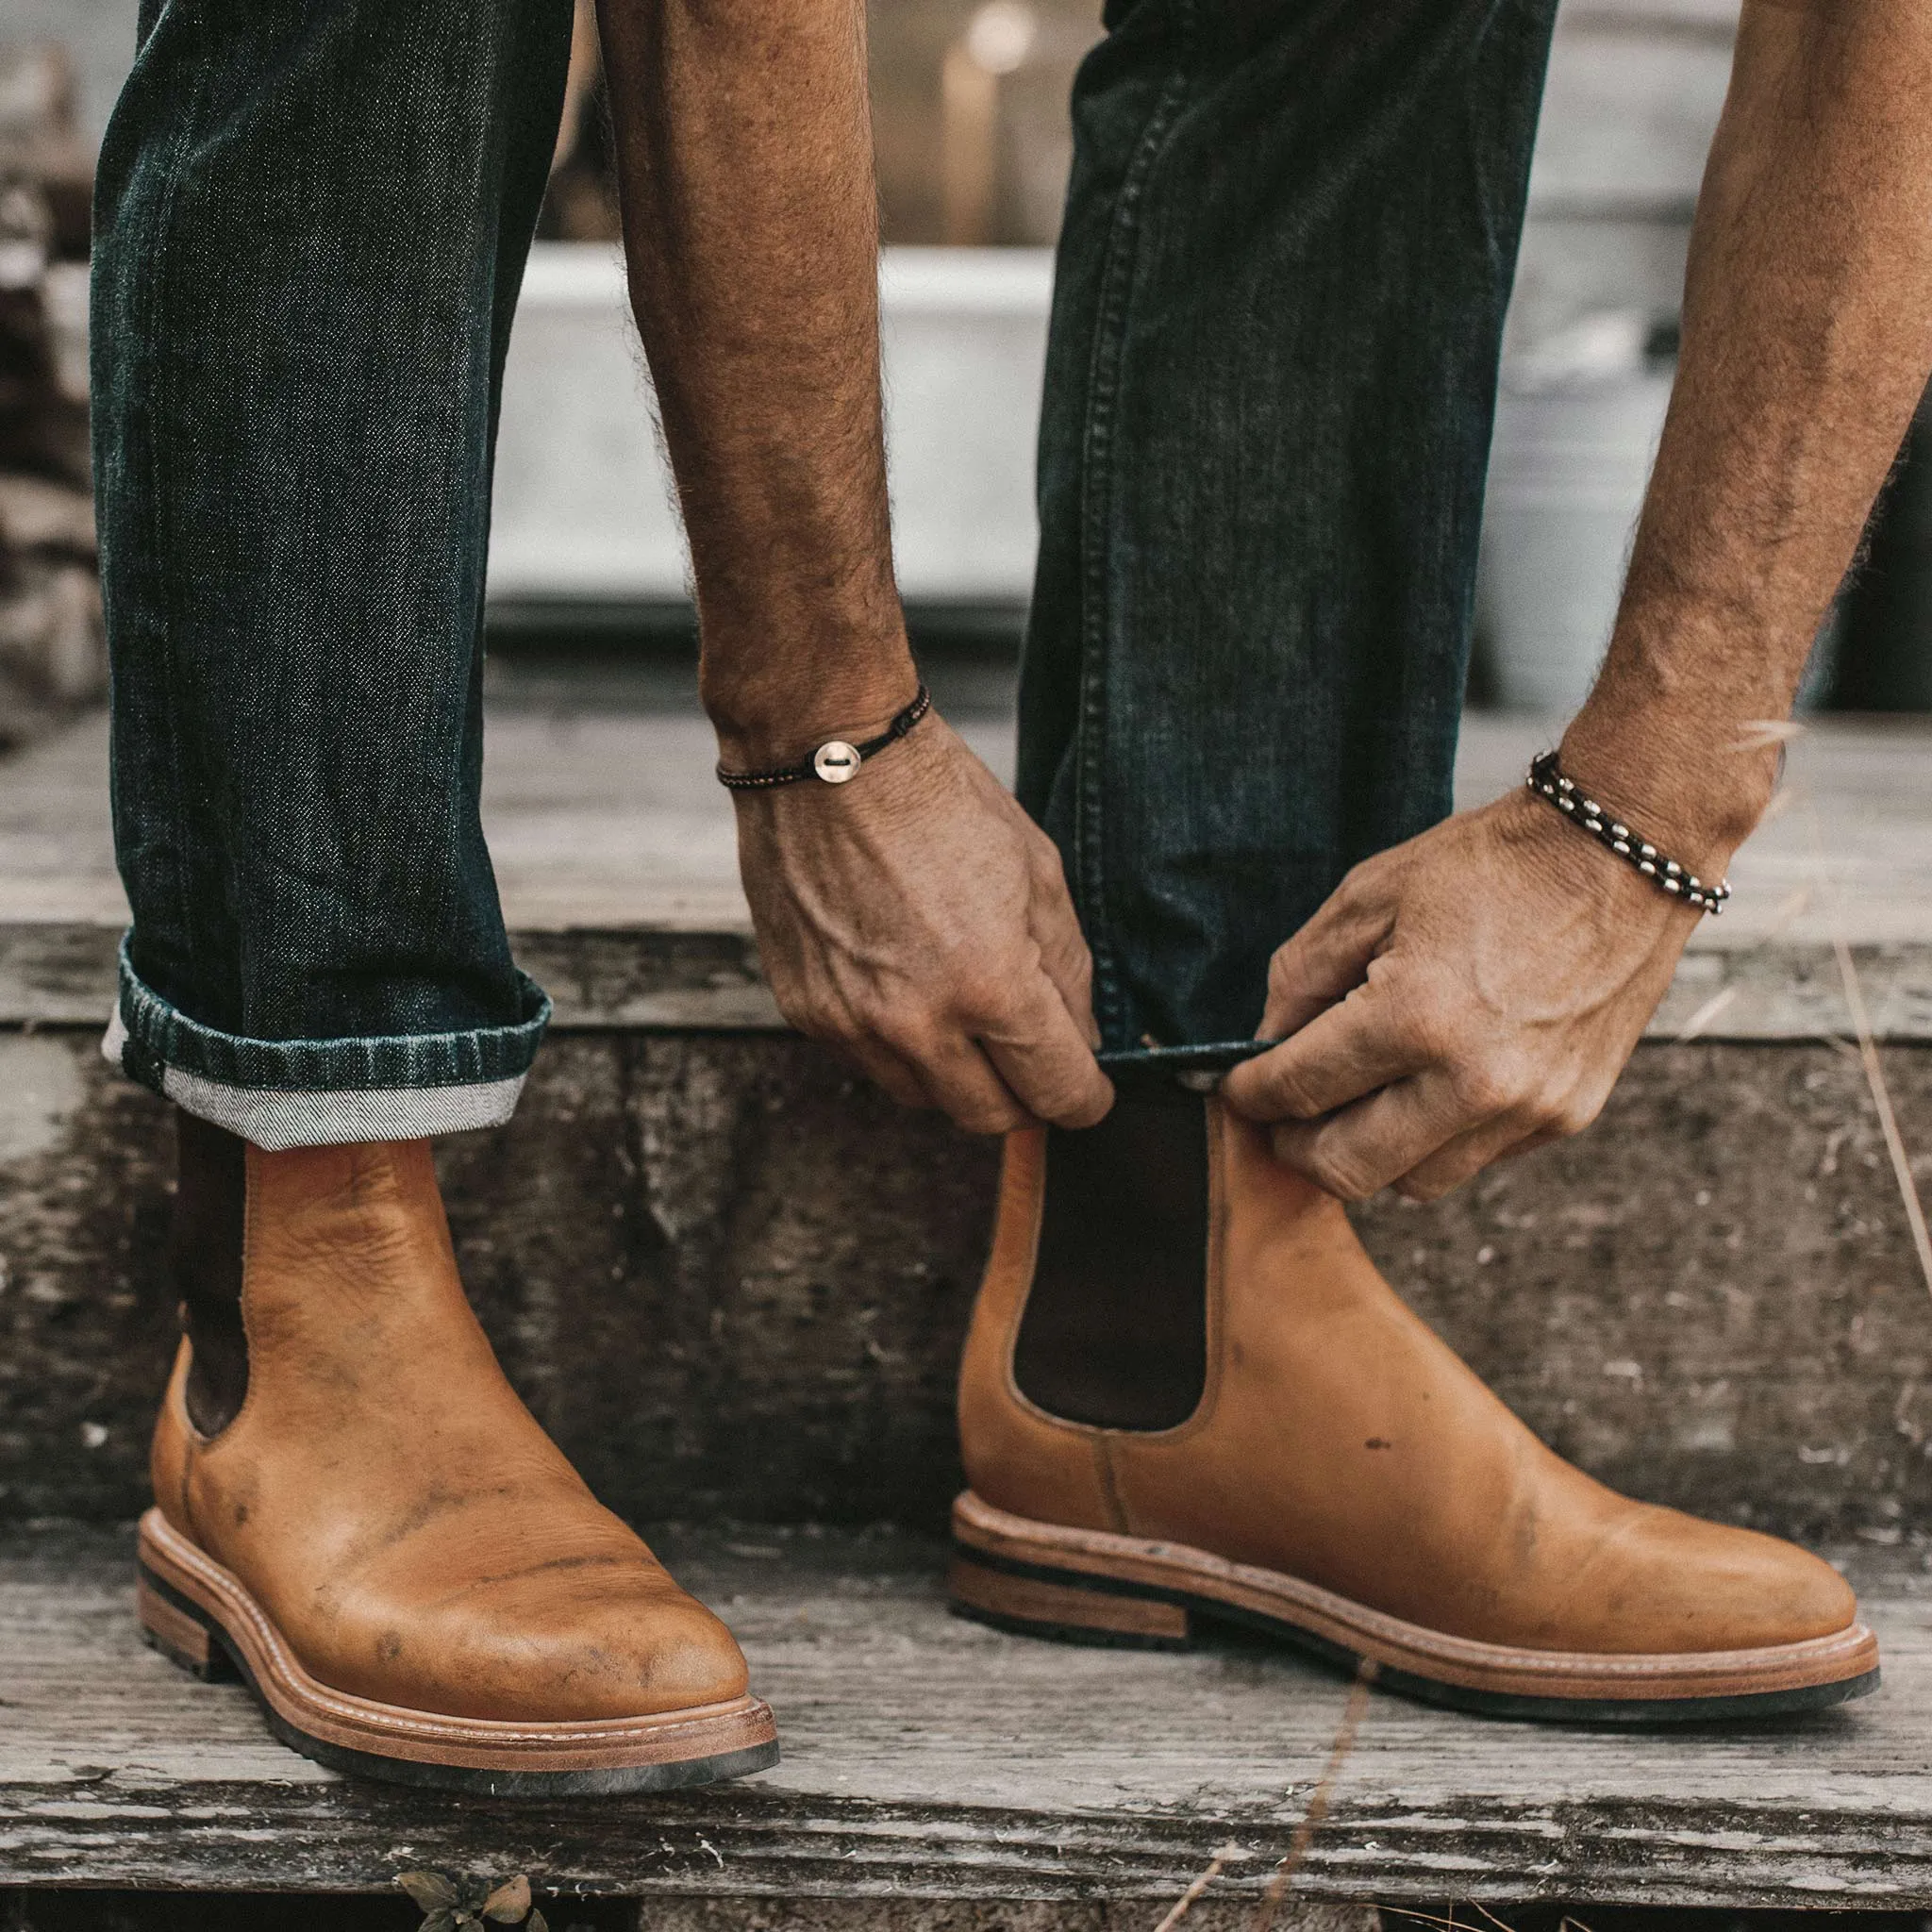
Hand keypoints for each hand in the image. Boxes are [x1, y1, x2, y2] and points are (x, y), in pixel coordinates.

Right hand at [732, 712, 1113, 1133]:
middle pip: (991, 1118)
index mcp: (991, 985)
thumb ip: (1069, 972)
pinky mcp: (805, 1012)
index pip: (1058, 1093)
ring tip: (966, 1013)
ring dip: (959, 1077)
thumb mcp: (1038, 874)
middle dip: (1024, 1097)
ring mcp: (852, 1023)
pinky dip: (900, 1047)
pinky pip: (868, 1064)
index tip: (1089, 1087)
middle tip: (1032, 1057)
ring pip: (926, 1101)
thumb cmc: (939, 801)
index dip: (1087, 1097)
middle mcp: (917, 1022)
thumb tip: (1081, 1039)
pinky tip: (908, 988)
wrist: (825, 756)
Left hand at [1219, 789, 1703, 1201]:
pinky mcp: (1568, 1116)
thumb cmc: (1496, 864)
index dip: (1251, 1095)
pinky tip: (1427, 1085)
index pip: (1300, 1090)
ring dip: (1371, 1152)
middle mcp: (1476, 1080)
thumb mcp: (1371, 895)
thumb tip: (1266, 1043)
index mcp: (1416, 1016)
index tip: (1238, 1090)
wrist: (1624, 853)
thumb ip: (1301, 976)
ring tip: (1355, 1101)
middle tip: (1282, 1118)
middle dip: (1298, 1146)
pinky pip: (1475, 1160)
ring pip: (1413, 1182)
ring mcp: (1530, 1108)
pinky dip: (1436, 1138)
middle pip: (1348, 1169)